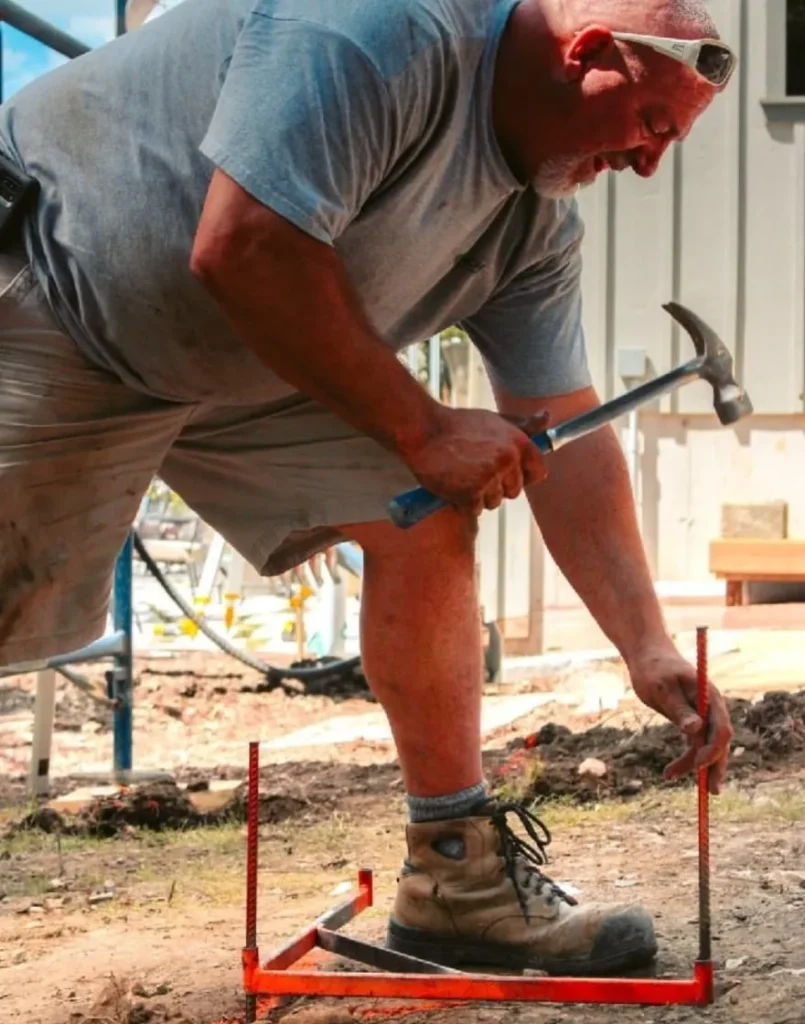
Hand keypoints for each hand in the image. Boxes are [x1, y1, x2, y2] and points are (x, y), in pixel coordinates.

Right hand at [404, 407, 549, 515]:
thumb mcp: (494, 419)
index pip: (538, 472)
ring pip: (494, 502)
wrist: (423, 430)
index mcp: (518, 442)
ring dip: (478, 496)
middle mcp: (508, 460)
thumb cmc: (457, 425)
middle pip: (514, 491)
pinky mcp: (471, 493)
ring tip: (461, 474)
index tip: (507, 473)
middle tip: (474, 469)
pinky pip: (475, 509)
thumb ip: (522, 424)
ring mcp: (490, 477)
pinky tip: (452, 483)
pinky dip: (463, 502)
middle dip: (496, 486)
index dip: (523, 476)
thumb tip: (547, 417)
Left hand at [627, 644, 732, 794]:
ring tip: (676, 781)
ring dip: (698, 767)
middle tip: (711, 791)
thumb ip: (679, 709)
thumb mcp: (661, 688)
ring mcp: (703, 714)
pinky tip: (670, 773)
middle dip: (715, 766)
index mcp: (709, 697)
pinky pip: (695, 744)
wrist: (648, 655)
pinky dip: (687, 758)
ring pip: (707, 746)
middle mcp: (711, 707)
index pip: (720, 728)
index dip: (713, 749)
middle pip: (719, 741)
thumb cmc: (654, 669)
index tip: (698, 766)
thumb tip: (696, 731)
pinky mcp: (691, 719)